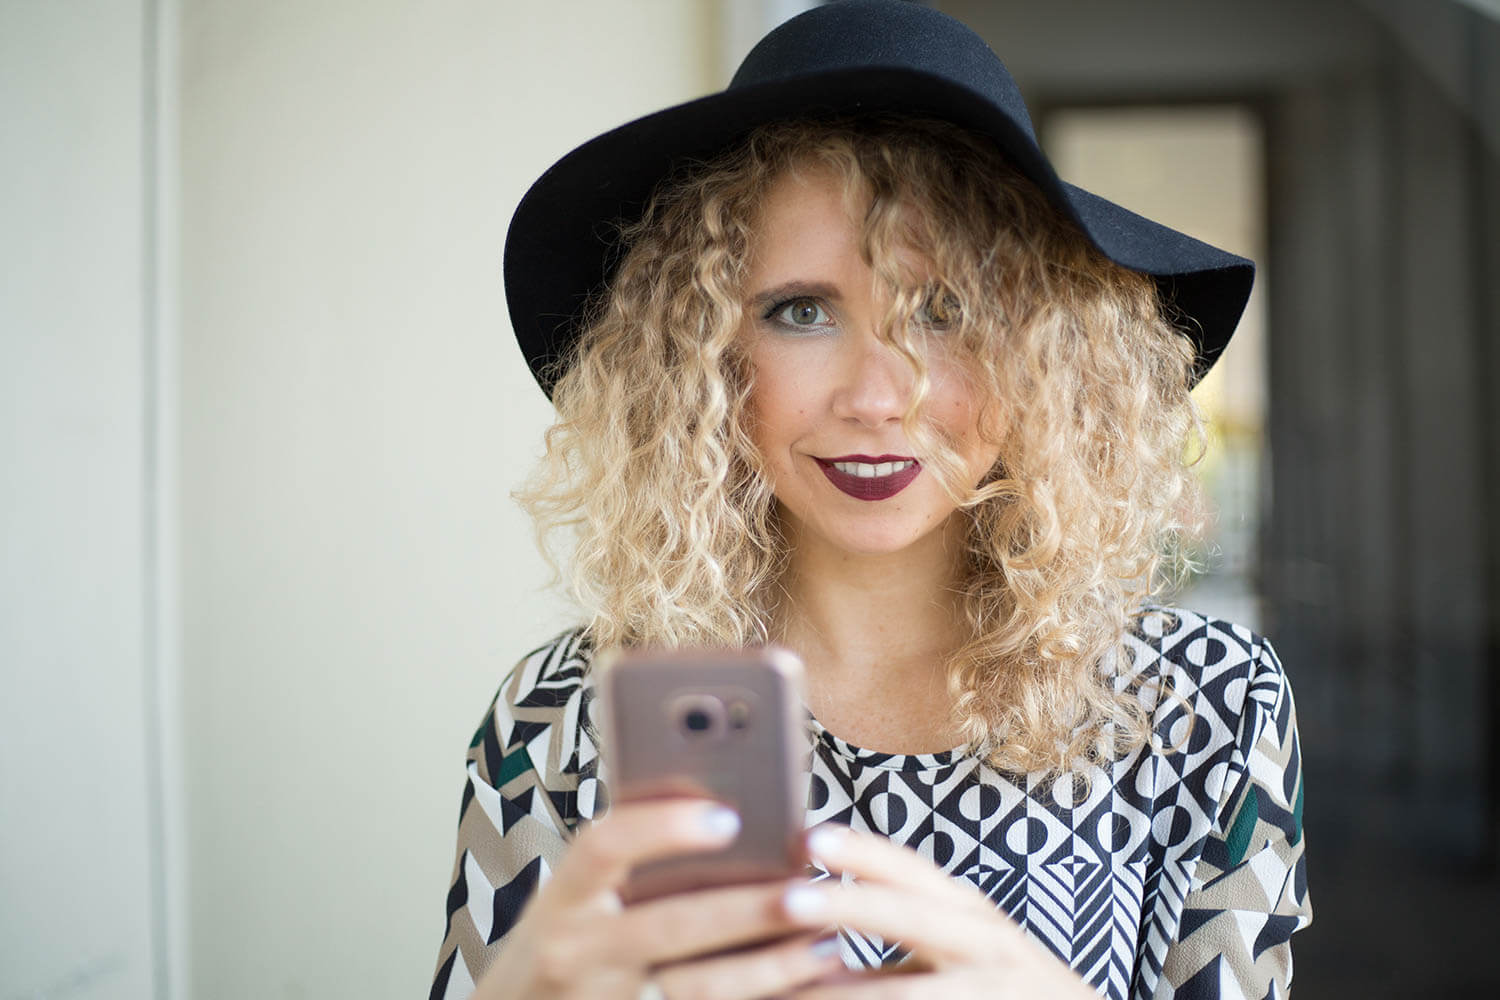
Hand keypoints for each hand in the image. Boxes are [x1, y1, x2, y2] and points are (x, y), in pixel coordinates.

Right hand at [471, 798, 844, 999]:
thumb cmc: (566, 932)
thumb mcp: (576, 889)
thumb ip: (630, 852)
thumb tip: (725, 802)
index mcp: (563, 894)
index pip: (604, 847)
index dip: (663, 828)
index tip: (729, 815)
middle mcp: (577, 950)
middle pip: (668, 925)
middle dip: (744, 907)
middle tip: (808, 884)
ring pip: (697, 988)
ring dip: (769, 965)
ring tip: (826, 937)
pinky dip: (761, 999)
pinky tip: (805, 980)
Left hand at [780, 826, 1098, 998]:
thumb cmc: (1001, 986)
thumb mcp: (962, 941)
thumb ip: (900, 922)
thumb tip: (802, 906)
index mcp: (966, 911)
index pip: (910, 871)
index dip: (860, 851)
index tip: (806, 835)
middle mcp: (984, 942)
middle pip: (909, 916)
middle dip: (848, 903)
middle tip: (785, 898)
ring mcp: (988, 991)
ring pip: (905, 992)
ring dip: (841, 991)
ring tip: (785, 994)